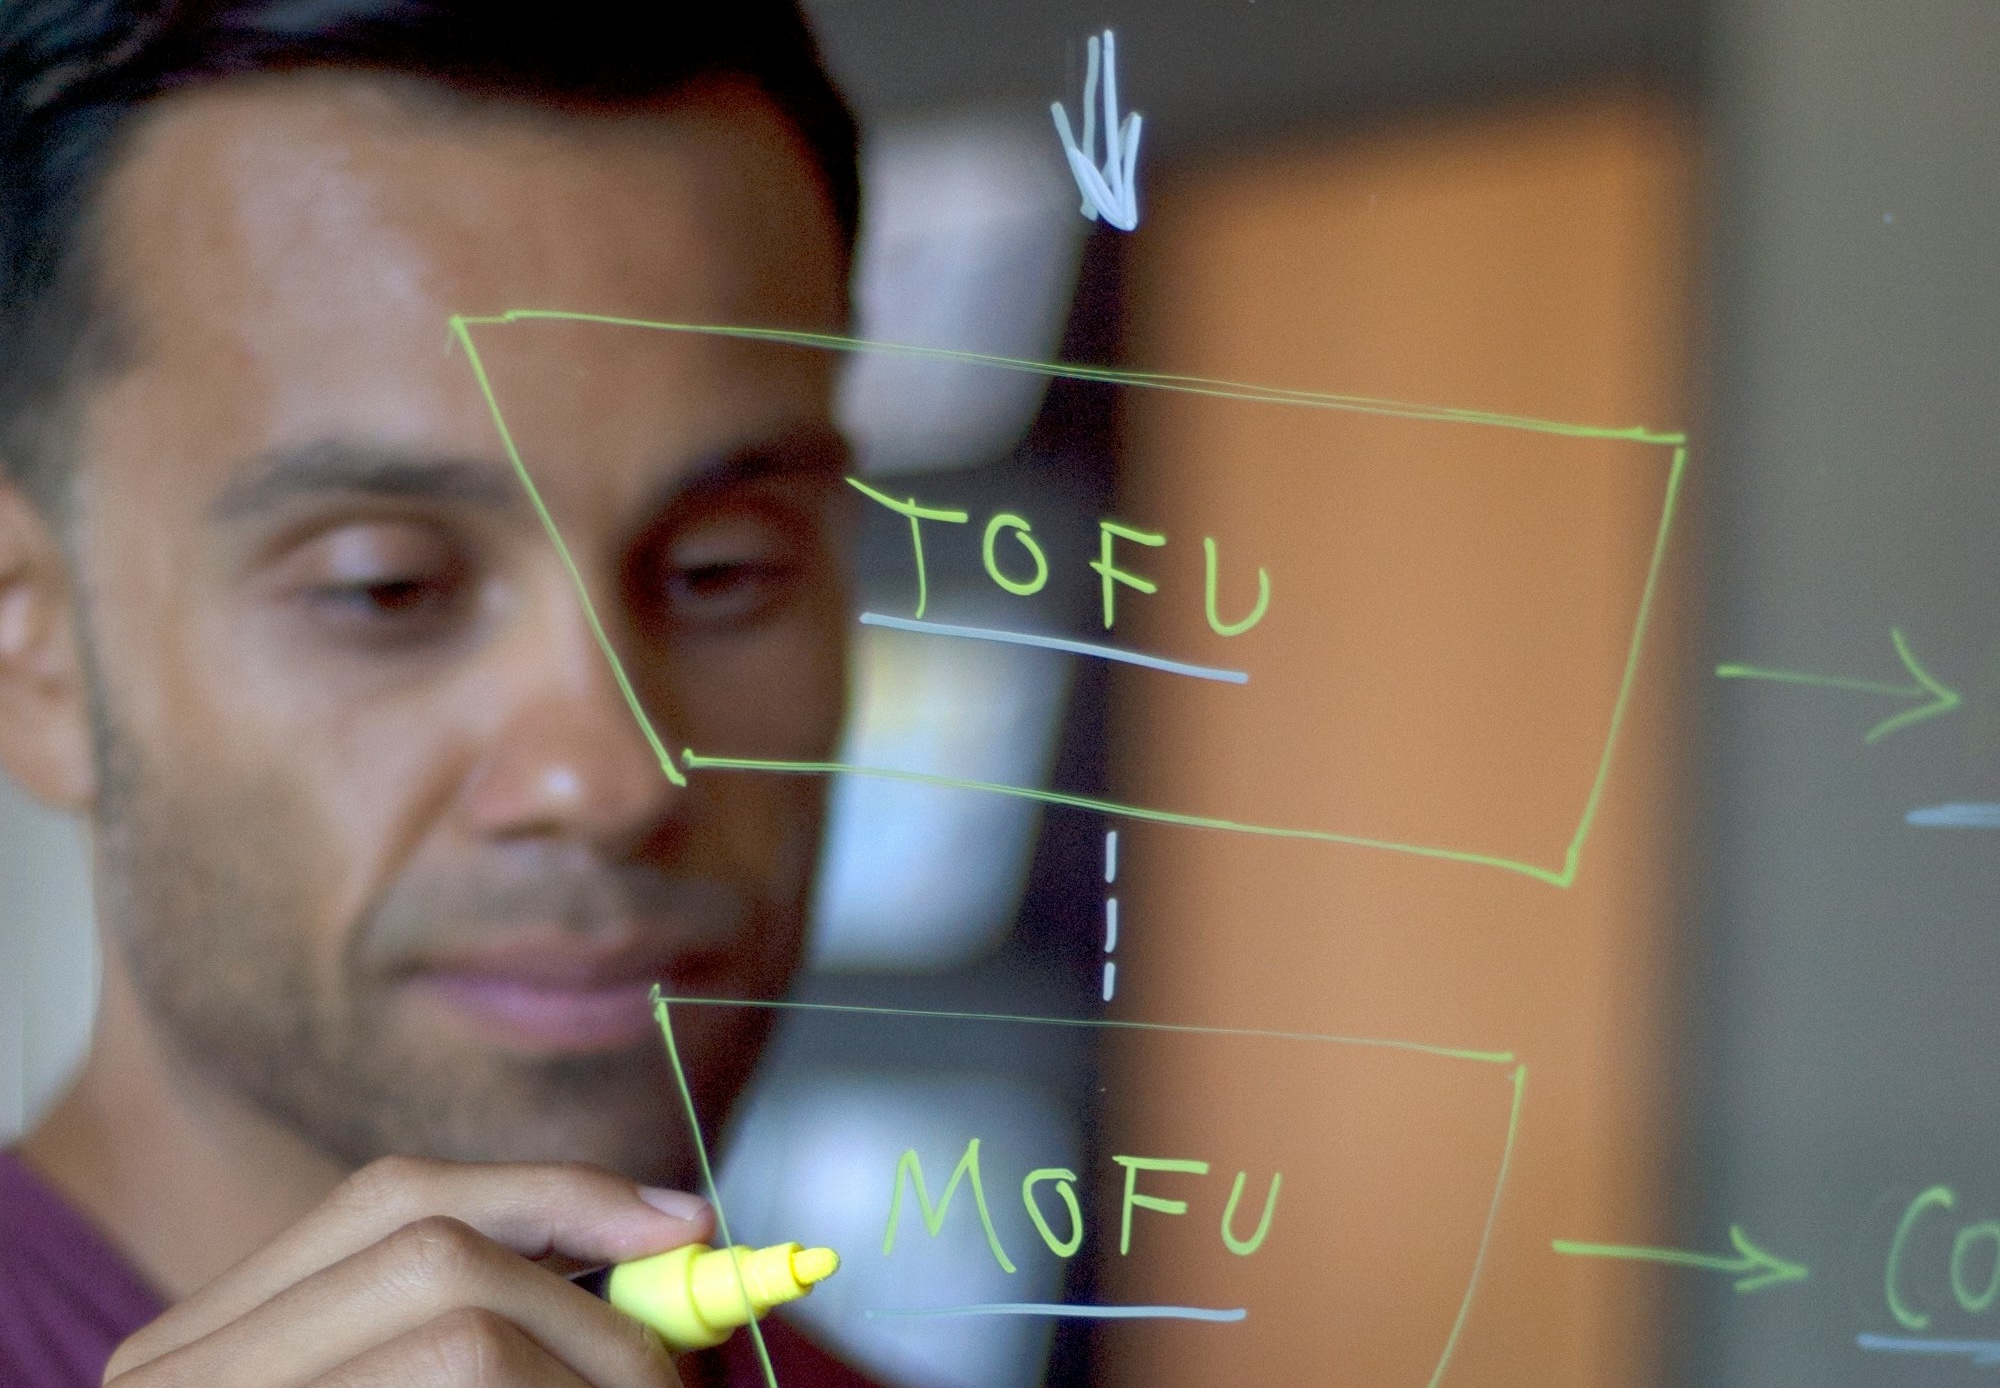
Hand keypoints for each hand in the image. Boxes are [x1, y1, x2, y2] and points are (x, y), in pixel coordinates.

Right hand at [103, 1155, 715, 1387]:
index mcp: (202, 1341)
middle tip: (677, 1375)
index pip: (395, 1198)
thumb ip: (491, 1318)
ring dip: (594, 1370)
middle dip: (590, 1304)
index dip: (557, 1196)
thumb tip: (675, 1233)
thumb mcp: (403, 1381)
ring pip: (463, 1340)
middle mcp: (174, 1377)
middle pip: (432, 1251)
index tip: (684, 1224)